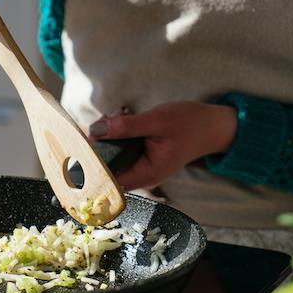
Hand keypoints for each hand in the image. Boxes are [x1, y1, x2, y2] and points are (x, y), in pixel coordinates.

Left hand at [88, 102, 236, 189]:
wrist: (213, 125)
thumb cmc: (191, 123)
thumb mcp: (157, 120)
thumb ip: (126, 127)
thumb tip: (96, 130)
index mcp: (147, 173)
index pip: (108, 179)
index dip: (90, 165)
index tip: (79, 147)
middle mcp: (142, 175)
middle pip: (106, 166)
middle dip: (100, 143)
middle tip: (106, 119)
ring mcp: (141, 166)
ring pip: (112, 155)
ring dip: (109, 134)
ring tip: (121, 114)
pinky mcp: (141, 156)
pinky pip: (120, 148)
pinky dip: (118, 132)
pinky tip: (124, 116)